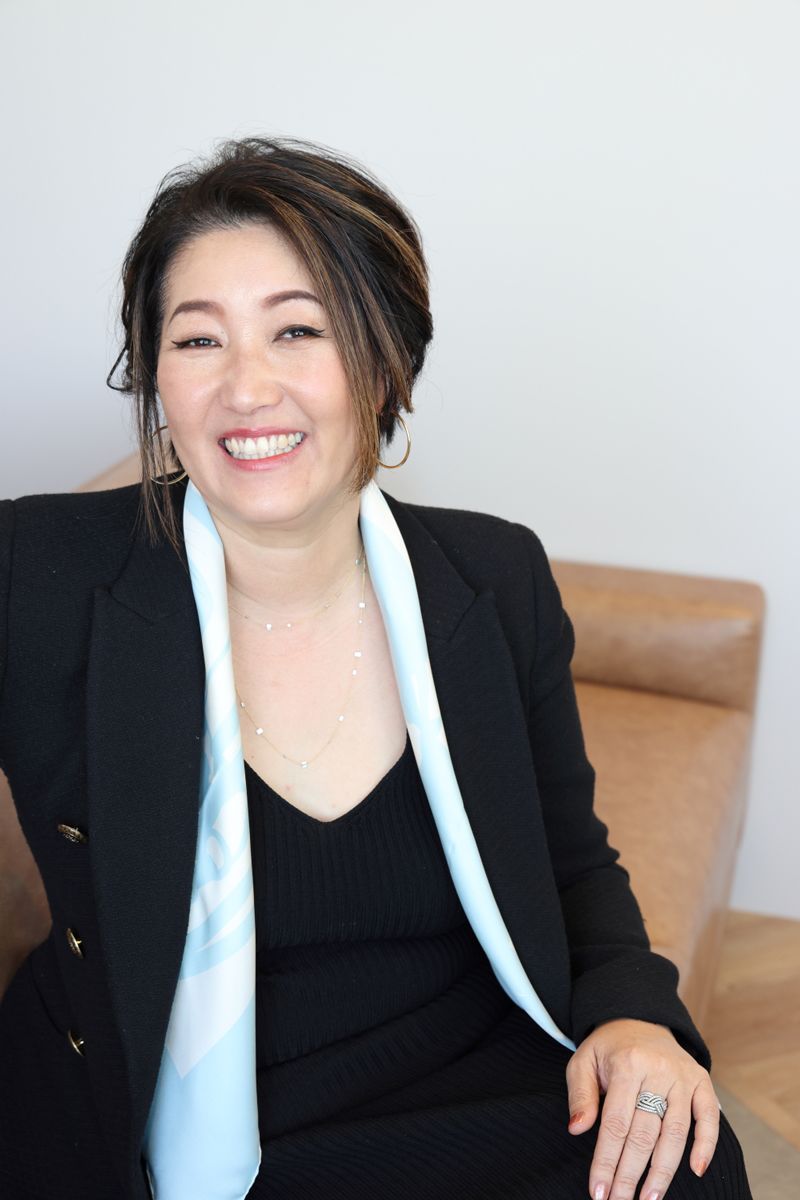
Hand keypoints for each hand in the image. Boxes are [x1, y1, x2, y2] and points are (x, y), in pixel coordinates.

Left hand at [565, 1018, 719, 1199]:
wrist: (638, 1019)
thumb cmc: (608, 1048)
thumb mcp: (583, 1061)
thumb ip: (580, 1095)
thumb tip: (577, 1129)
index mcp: (627, 1064)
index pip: (616, 1124)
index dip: (606, 1161)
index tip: (598, 1191)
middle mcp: (659, 1070)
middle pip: (645, 1133)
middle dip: (630, 1174)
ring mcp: (683, 1076)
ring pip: (676, 1132)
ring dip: (663, 1171)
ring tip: (649, 1198)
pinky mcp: (702, 1081)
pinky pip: (709, 1116)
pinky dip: (706, 1144)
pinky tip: (696, 1170)